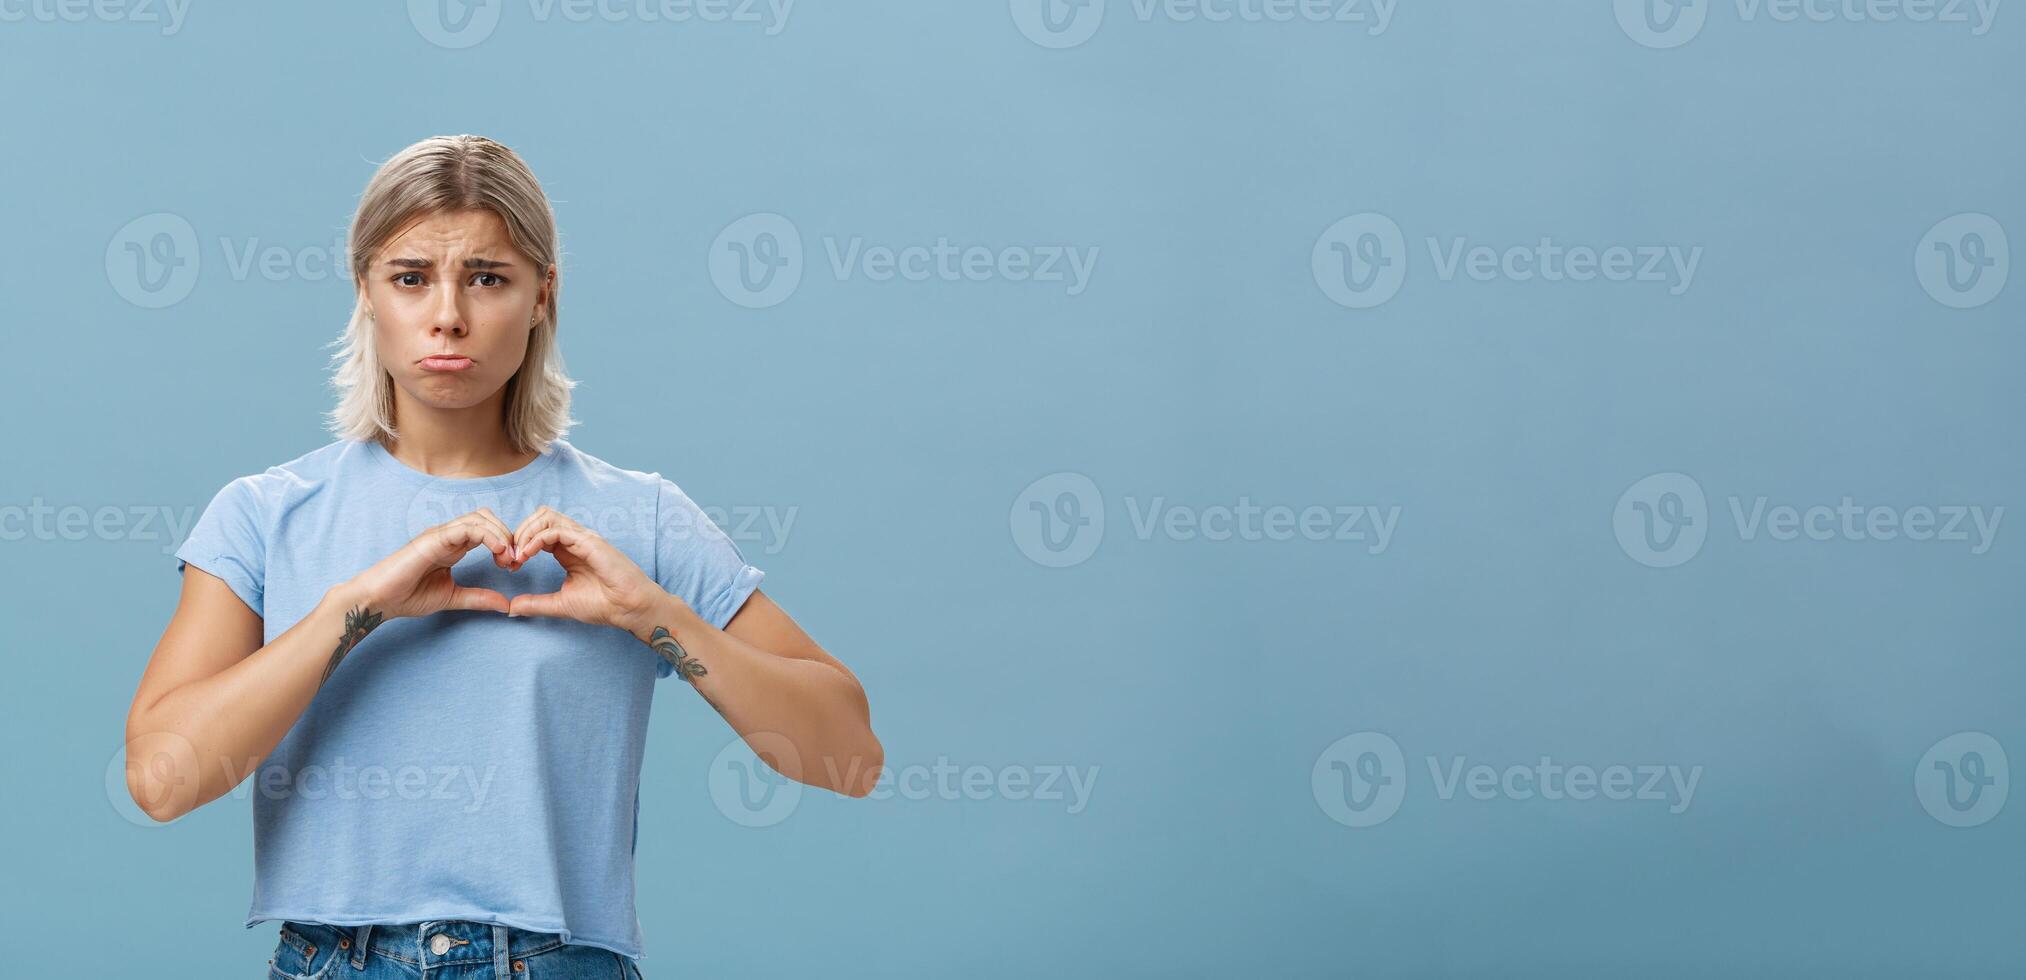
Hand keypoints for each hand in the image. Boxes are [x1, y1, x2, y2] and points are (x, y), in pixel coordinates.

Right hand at [346, 509, 517, 618]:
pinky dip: (487, 536)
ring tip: (507, 557)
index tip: (514, 565)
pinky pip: (466, 528)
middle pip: (486, 518)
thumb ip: (478, 598)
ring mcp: (440, 535)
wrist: (379, 599)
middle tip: (514, 560)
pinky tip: (497, 551)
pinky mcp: (433, 539)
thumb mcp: (452, 597)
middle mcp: (448, 535)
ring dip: (500, 535)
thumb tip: (506, 606)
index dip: (506, 543)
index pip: (487, 530)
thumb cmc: (407, 596)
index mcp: (454, 546)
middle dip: (507, 535)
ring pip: (479, 518)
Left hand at [505, 506, 668, 629]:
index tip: (510, 566)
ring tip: (518, 555)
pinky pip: (556, 529)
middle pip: (540, 517)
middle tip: (510, 558)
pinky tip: (528, 555)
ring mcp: (582, 538)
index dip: (520, 543)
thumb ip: (536, 603)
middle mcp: (575, 539)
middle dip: (519, 533)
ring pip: (546, 516)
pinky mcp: (589, 541)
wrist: (629, 609)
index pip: (538, 531)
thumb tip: (510, 608)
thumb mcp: (560, 604)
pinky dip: (537, 539)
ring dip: (526, 532)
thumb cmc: (604, 605)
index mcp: (568, 550)